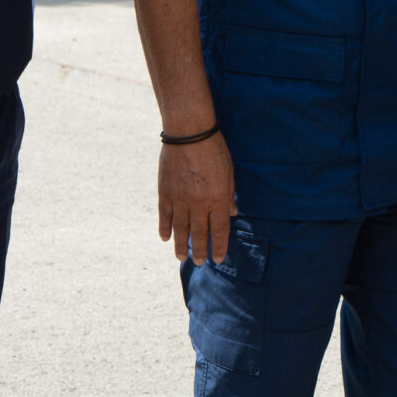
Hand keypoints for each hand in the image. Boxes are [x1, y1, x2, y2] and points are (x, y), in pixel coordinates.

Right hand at [157, 131, 236, 265]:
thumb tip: (232, 214)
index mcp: (218, 198)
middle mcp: (199, 203)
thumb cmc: (215, 150)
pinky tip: (166, 238)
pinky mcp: (165, 192)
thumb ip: (230, 195)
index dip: (219, 246)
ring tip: (182, 258)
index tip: (218, 258)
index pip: (219, 229)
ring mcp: (180, 199)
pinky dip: (165, 228)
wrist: (190, 133)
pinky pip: (164, 216)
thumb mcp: (229, 172)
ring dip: (181, 245)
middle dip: (200, 250)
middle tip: (200, 262)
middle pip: (199, 233)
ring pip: (180, 229)